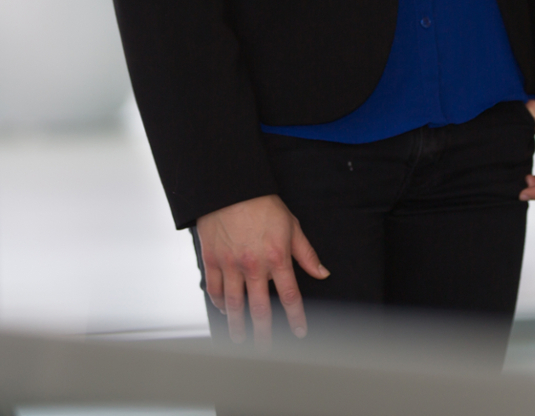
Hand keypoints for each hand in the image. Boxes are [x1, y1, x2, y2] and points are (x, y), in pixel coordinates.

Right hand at [195, 193, 328, 342]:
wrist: (231, 188)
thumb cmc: (263, 205)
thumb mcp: (292, 226)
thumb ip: (306, 254)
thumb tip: (322, 273)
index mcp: (277, 257)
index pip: (290, 295)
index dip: (296, 317)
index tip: (299, 332)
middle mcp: (253, 265)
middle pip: (260, 308)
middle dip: (264, 331)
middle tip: (265, 347)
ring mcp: (230, 264)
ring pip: (234, 304)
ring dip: (238, 324)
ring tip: (240, 338)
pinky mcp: (212, 260)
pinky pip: (214, 289)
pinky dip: (219, 303)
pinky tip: (224, 310)